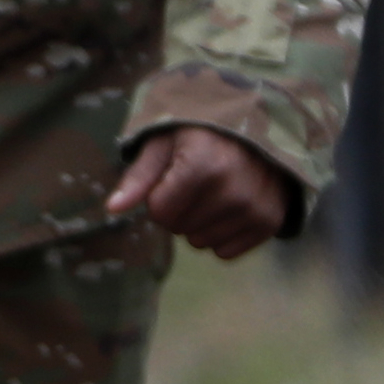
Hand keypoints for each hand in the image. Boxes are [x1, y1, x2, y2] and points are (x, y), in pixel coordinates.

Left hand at [108, 123, 293, 258]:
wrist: (263, 131)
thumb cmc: (202, 136)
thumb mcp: (164, 144)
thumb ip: (138, 177)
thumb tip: (113, 209)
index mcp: (203, 165)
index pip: (158, 211)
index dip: (158, 197)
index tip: (172, 177)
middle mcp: (233, 189)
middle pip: (177, 228)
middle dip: (178, 210)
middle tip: (197, 184)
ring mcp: (255, 208)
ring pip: (199, 243)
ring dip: (199, 224)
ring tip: (216, 193)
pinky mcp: (270, 223)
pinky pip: (224, 252)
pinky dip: (221, 235)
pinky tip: (231, 209)